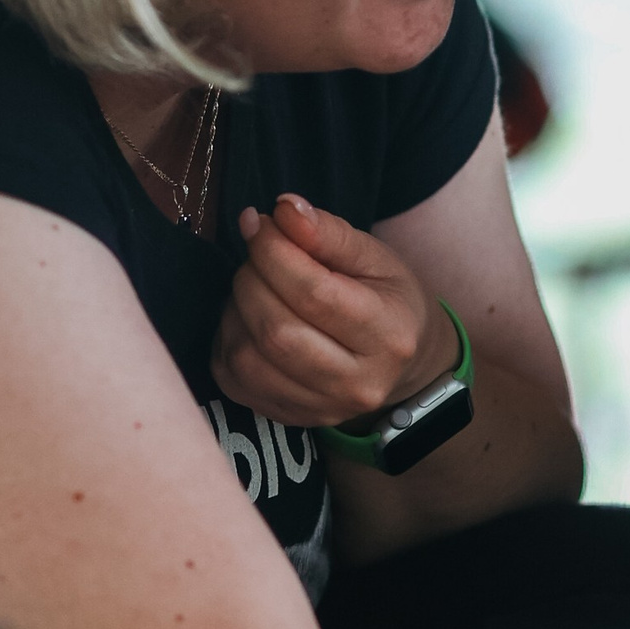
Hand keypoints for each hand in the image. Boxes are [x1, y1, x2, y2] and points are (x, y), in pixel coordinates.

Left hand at [213, 194, 457, 431]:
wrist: (400, 365)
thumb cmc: (386, 301)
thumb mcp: (374, 257)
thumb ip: (328, 232)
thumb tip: (283, 209)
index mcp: (387, 335)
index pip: (315, 293)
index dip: (274, 252)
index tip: (259, 223)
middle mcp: (357, 383)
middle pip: (277, 331)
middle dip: (251, 279)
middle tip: (257, 253)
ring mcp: (321, 409)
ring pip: (248, 359)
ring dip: (236, 310)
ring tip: (254, 286)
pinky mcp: (289, 419)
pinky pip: (233, 380)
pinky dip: (229, 340)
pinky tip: (247, 319)